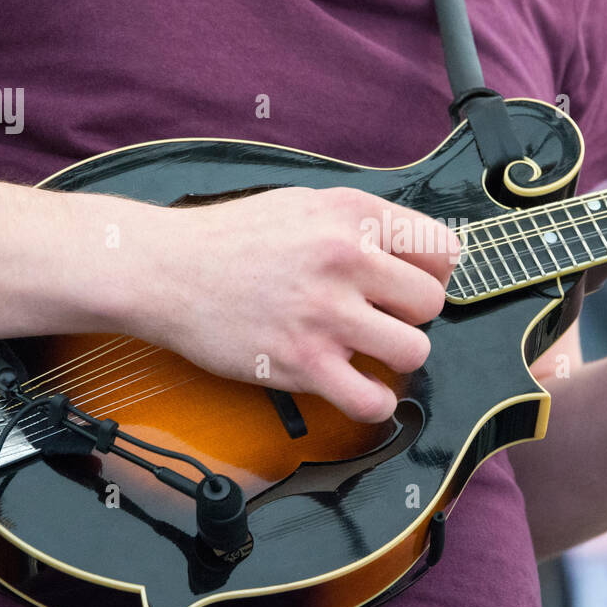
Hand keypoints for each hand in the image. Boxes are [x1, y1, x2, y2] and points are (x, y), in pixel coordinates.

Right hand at [129, 186, 458, 422]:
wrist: (165, 269)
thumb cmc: (231, 239)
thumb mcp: (305, 204)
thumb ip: (361, 224)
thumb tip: (414, 254)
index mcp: (351, 214)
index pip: (442, 251)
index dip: (432, 274)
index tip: (408, 286)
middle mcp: (345, 257)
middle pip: (432, 303)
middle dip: (409, 316)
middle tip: (377, 318)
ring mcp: (325, 312)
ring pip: (415, 351)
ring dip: (395, 358)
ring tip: (366, 351)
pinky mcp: (303, 362)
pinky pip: (374, 400)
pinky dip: (374, 402)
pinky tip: (357, 387)